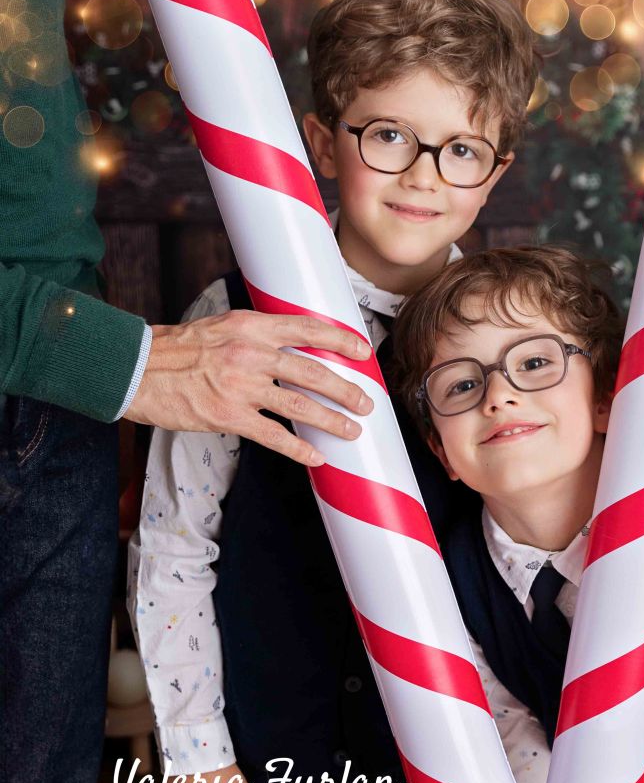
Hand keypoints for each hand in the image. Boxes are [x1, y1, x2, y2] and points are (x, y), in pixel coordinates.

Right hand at [124, 310, 374, 466]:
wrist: (137, 370)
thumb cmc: (180, 349)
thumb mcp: (223, 326)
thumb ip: (258, 334)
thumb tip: (295, 343)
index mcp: (251, 326)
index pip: (307, 328)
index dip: (340, 339)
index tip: (363, 349)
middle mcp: (250, 354)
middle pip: (313, 372)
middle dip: (346, 389)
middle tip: (367, 402)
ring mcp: (240, 387)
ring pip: (300, 405)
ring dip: (332, 420)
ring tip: (352, 430)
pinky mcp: (228, 417)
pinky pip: (273, 436)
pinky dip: (299, 449)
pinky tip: (316, 456)